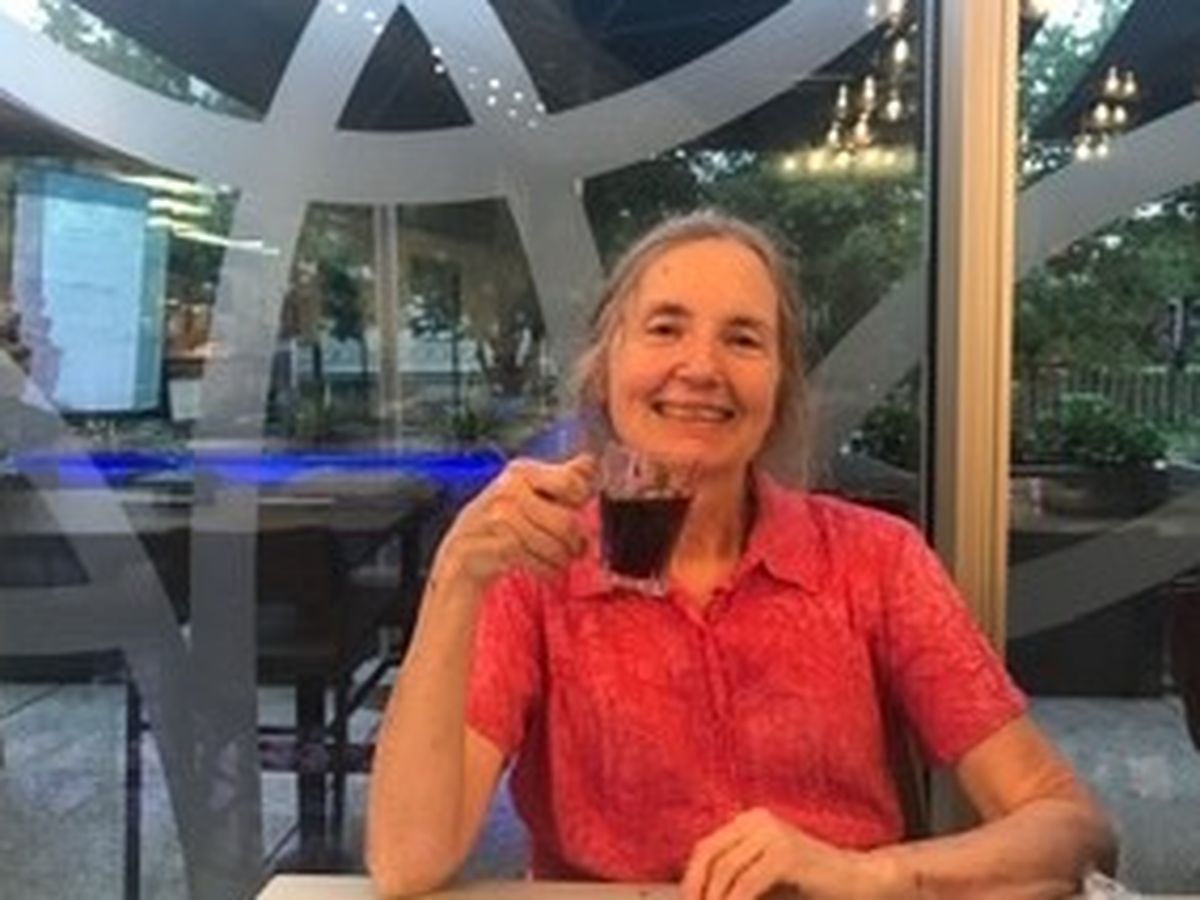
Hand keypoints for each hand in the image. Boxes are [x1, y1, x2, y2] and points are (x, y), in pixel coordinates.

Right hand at [432, 453, 595, 592]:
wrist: (460, 555)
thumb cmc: (501, 522)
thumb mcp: (529, 492)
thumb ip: (562, 476)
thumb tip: (591, 460)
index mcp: (521, 471)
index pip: (572, 481)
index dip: (581, 500)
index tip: (576, 511)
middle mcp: (508, 490)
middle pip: (566, 520)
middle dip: (575, 541)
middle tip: (576, 549)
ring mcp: (498, 518)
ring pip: (554, 544)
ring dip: (562, 559)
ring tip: (559, 561)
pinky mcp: (494, 546)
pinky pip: (538, 561)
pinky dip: (547, 570)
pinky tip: (545, 570)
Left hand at [681, 808, 881, 899]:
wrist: (858, 882)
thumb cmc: (808, 887)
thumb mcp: (763, 879)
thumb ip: (734, 880)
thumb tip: (696, 896)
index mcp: (750, 820)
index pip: (706, 848)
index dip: (690, 880)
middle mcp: (758, 819)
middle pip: (710, 856)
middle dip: (697, 890)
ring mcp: (773, 833)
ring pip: (726, 871)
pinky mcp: (786, 853)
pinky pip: (747, 883)